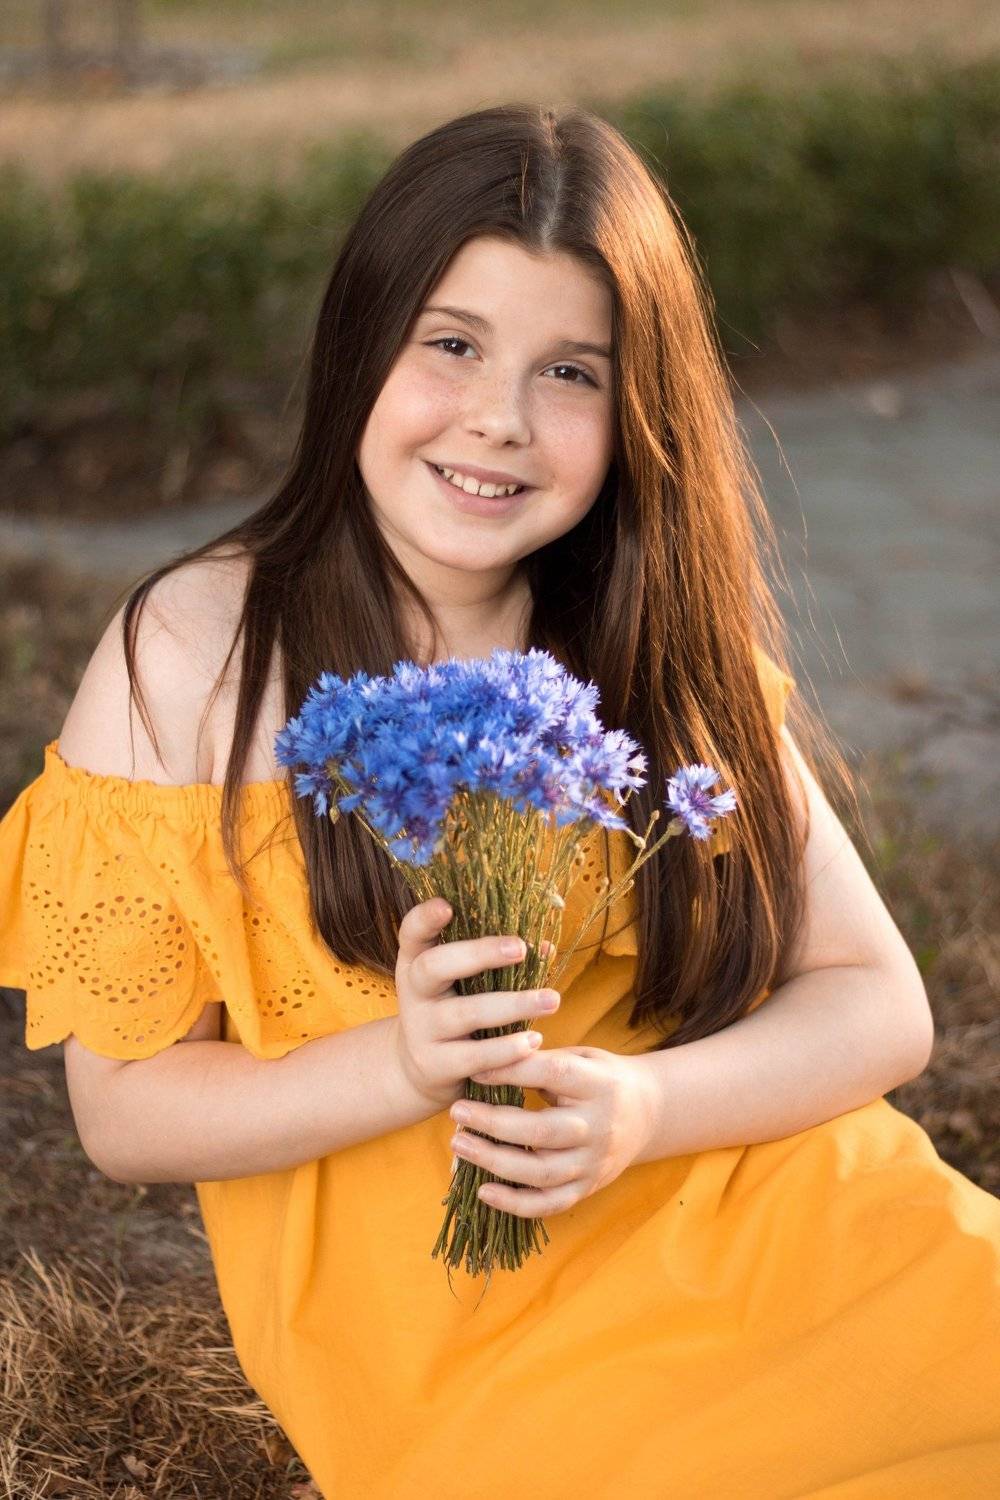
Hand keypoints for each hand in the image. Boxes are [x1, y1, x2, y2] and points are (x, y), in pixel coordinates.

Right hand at [391, 897, 560, 1113]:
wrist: (421, 1069)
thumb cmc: (453, 1009)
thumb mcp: (462, 982)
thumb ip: (497, 960)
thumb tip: (545, 945)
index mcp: (416, 961)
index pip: (411, 932)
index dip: (425, 918)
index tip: (447, 905)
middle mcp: (414, 992)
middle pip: (434, 966)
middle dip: (479, 954)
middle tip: (520, 948)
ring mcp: (421, 1029)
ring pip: (465, 1013)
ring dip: (512, 1005)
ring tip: (552, 1000)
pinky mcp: (436, 1064)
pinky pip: (474, 1056)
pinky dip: (505, 1049)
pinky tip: (533, 1041)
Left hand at [447, 1044, 656, 1218]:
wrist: (649, 1113)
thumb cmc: (601, 1078)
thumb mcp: (583, 1057)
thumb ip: (543, 1060)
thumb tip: (491, 1055)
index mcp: (598, 1085)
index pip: (551, 1074)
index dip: (510, 1071)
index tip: (474, 1069)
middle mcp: (598, 1127)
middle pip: (542, 1131)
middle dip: (493, 1123)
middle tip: (456, 1112)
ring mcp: (593, 1163)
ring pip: (541, 1172)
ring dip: (494, 1162)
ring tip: (459, 1144)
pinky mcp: (587, 1188)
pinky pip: (549, 1204)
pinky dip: (515, 1204)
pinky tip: (484, 1192)